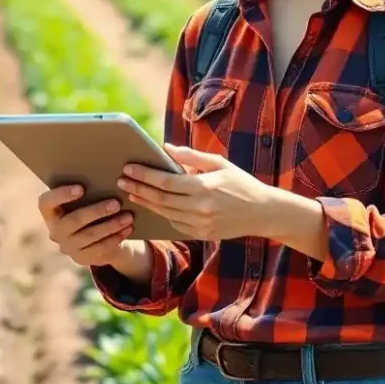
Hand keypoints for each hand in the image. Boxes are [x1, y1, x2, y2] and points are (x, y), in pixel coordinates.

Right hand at [37, 184, 136, 266]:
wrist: (95, 237)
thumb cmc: (89, 207)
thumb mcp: (83, 200)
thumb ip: (86, 191)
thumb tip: (104, 176)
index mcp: (50, 211)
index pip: (46, 202)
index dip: (61, 195)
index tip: (81, 188)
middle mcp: (55, 230)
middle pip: (74, 221)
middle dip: (97, 212)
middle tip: (116, 203)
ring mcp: (67, 247)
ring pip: (90, 236)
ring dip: (111, 226)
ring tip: (128, 217)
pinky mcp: (81, 258)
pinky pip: (100, 249)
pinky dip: (115, 238)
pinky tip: (127, 229)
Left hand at [118, 143, 275, 239]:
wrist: (263, 212)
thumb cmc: (240, 183)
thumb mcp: (218, 164)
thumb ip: (190, 157)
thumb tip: (166, 148)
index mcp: (203, 187)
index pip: (165, 182)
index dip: (144, 175)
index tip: (129, 168)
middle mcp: (200, 208)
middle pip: (159, 199)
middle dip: (138, 188)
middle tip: (121, 179)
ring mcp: (199, 224)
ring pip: (164, 213)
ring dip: (145, 202)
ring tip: (131, 191)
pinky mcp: (201, 234)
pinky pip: (174, 223)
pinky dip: (161, 213)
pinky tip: (151, 204)